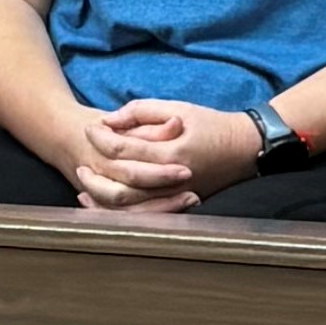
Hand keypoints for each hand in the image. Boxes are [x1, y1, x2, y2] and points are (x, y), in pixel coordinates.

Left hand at [65, 97, 259, 213]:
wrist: (244, 149)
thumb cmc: (210, 125)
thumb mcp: (178, 108)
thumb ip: (142, 111)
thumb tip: (110, 120)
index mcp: (171, 153)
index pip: (124, 149)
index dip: (101, 138)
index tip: (89, 128)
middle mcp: (171, 180)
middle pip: (120, 183)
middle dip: (95, 170)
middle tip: (81, 158)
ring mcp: (173, 197)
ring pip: (127, 207)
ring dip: (100, 196)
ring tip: (83, 180)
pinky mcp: (175, 205)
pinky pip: (140, 216)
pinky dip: (116, 212)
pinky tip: (99, 203)